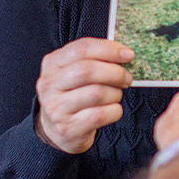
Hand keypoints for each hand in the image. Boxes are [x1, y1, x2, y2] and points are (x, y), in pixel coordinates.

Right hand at [35, 38, 133, 153]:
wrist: (56, 130)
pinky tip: (113, 110)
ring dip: (115, 93)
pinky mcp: (68, 128)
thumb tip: (124, 53)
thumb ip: (94, 59)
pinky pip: (100, 115)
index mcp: (52, 64)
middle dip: (115, 72)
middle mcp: (50, 85)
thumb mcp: (74, 73)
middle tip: (127, 78)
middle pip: (87, 70)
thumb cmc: (72, 95)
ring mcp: (56, 108)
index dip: (109, 49)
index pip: (81, 48)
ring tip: (116, 95)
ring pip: (96, 93)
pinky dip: (114, 111)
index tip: (128, 54)